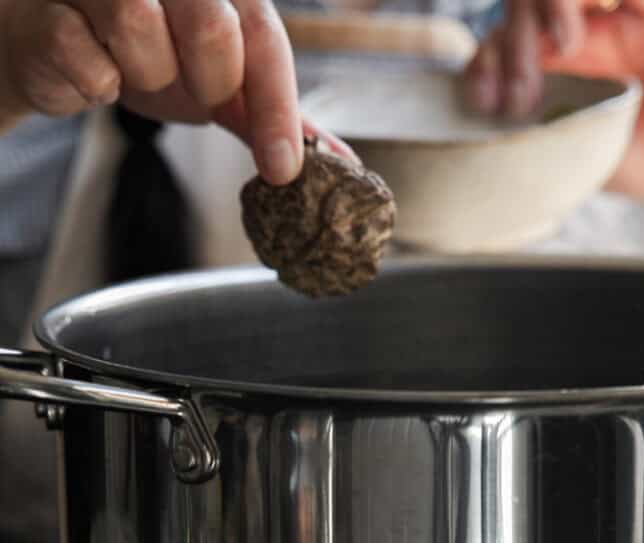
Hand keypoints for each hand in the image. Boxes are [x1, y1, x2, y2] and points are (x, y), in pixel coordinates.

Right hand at [0, 0, 341, 183]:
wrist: (56, 53)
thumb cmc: (148, 62)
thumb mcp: (221, 88)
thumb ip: (276, 116)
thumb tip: (340, 162)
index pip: (265, 39)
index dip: (278, 110)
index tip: (283, 170)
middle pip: (213, 27)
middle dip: (210, 81)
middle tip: (194, 91)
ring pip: (139, 28)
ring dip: (145, 76)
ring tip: (133, 71)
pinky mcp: (48, 9)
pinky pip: (84, 62)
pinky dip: (93, 84)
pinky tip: (90, 71)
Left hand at [463, 0, 643, 219]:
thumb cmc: (638, 163)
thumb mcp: (570, 142)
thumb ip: (532, 116)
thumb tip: (484, 102)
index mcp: (555, 64)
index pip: (502, 36)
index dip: (484, 62)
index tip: (485, 103)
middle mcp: (582, 33)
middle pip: (523, 4)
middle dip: (510, 44)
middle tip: (521, 96)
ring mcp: (616, 19)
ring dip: (544, 11)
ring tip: (560, 53)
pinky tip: (578, 36)